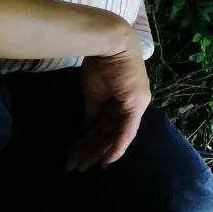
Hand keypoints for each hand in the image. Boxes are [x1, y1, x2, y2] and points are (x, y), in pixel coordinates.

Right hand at [67, 28, 151, 171]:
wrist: (109, 44)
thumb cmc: (100, 63)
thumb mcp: (93, 93)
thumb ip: (92, 112)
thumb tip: (84, 131)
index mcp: (122, 102)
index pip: (106, 127)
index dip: (94, 143)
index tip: (82, 157)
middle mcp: (132, 106)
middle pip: (109, 135)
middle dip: (90, 152)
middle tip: (75, 167)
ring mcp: (136, 105)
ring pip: (115, 136)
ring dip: (97, 153)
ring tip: (79, 166)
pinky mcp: (137, 104)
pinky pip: (127, 131)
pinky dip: (117, 146)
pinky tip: (105, 161)